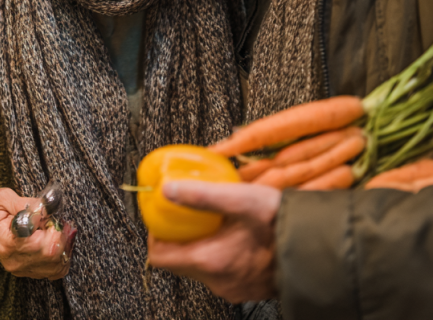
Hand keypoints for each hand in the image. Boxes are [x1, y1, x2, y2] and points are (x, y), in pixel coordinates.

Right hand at [0, 188, 73, 279]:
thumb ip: (26, 203)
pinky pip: (55, 271)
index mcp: (7, 242)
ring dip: (64, 246)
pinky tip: (58, 242)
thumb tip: (47, 208)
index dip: (53, 229)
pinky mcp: (28, 272)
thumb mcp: (3, 197)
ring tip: (58, 228)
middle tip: (58, 220)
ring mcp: (21, 269)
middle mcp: (14, 261)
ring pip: (56, 266)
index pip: (40, 244)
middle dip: (62, 235)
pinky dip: (63, 257)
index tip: (51, 216)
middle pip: (51, 255)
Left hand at [146, 181, 281, 303]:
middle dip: (177, 235)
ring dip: (198, 242)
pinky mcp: (247, 288)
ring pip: (198, 266)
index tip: (163, 213)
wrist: (324, 250)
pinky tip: (231, 232)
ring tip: (212, 218)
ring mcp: (233, 288)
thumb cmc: (285, 224)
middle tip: (186, 211)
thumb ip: (202, 195)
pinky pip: (219, 271)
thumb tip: (167, 189)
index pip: (159, 257)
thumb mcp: (241, 199)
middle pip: (177, 262)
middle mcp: (218, 282)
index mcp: (211, 262)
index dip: (155, 233)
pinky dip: (217, 252)